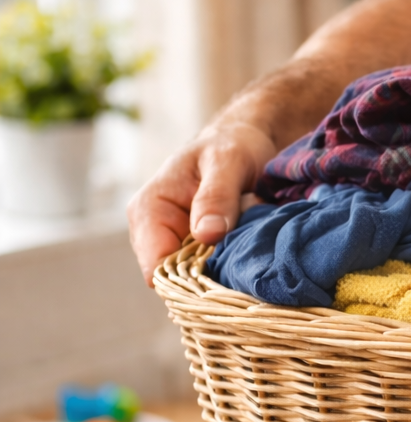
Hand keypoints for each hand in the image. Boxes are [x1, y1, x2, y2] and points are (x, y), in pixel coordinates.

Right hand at [126, 119, 277, 283]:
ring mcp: (178, 242)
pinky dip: (233, 263)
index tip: (226, 276)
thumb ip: (216, 196)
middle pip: (178, 279)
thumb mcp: (227, 162)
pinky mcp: (200, 248)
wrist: (243, 141)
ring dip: (227, 268)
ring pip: (199, 277)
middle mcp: (156, 232)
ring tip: (249, 243)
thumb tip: (206, 234)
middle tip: (246, 253)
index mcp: (149, 211)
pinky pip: (215, 269)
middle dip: (213, 274)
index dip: (190, 280)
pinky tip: (250, 247)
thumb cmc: (230, 145)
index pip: (157, 267)